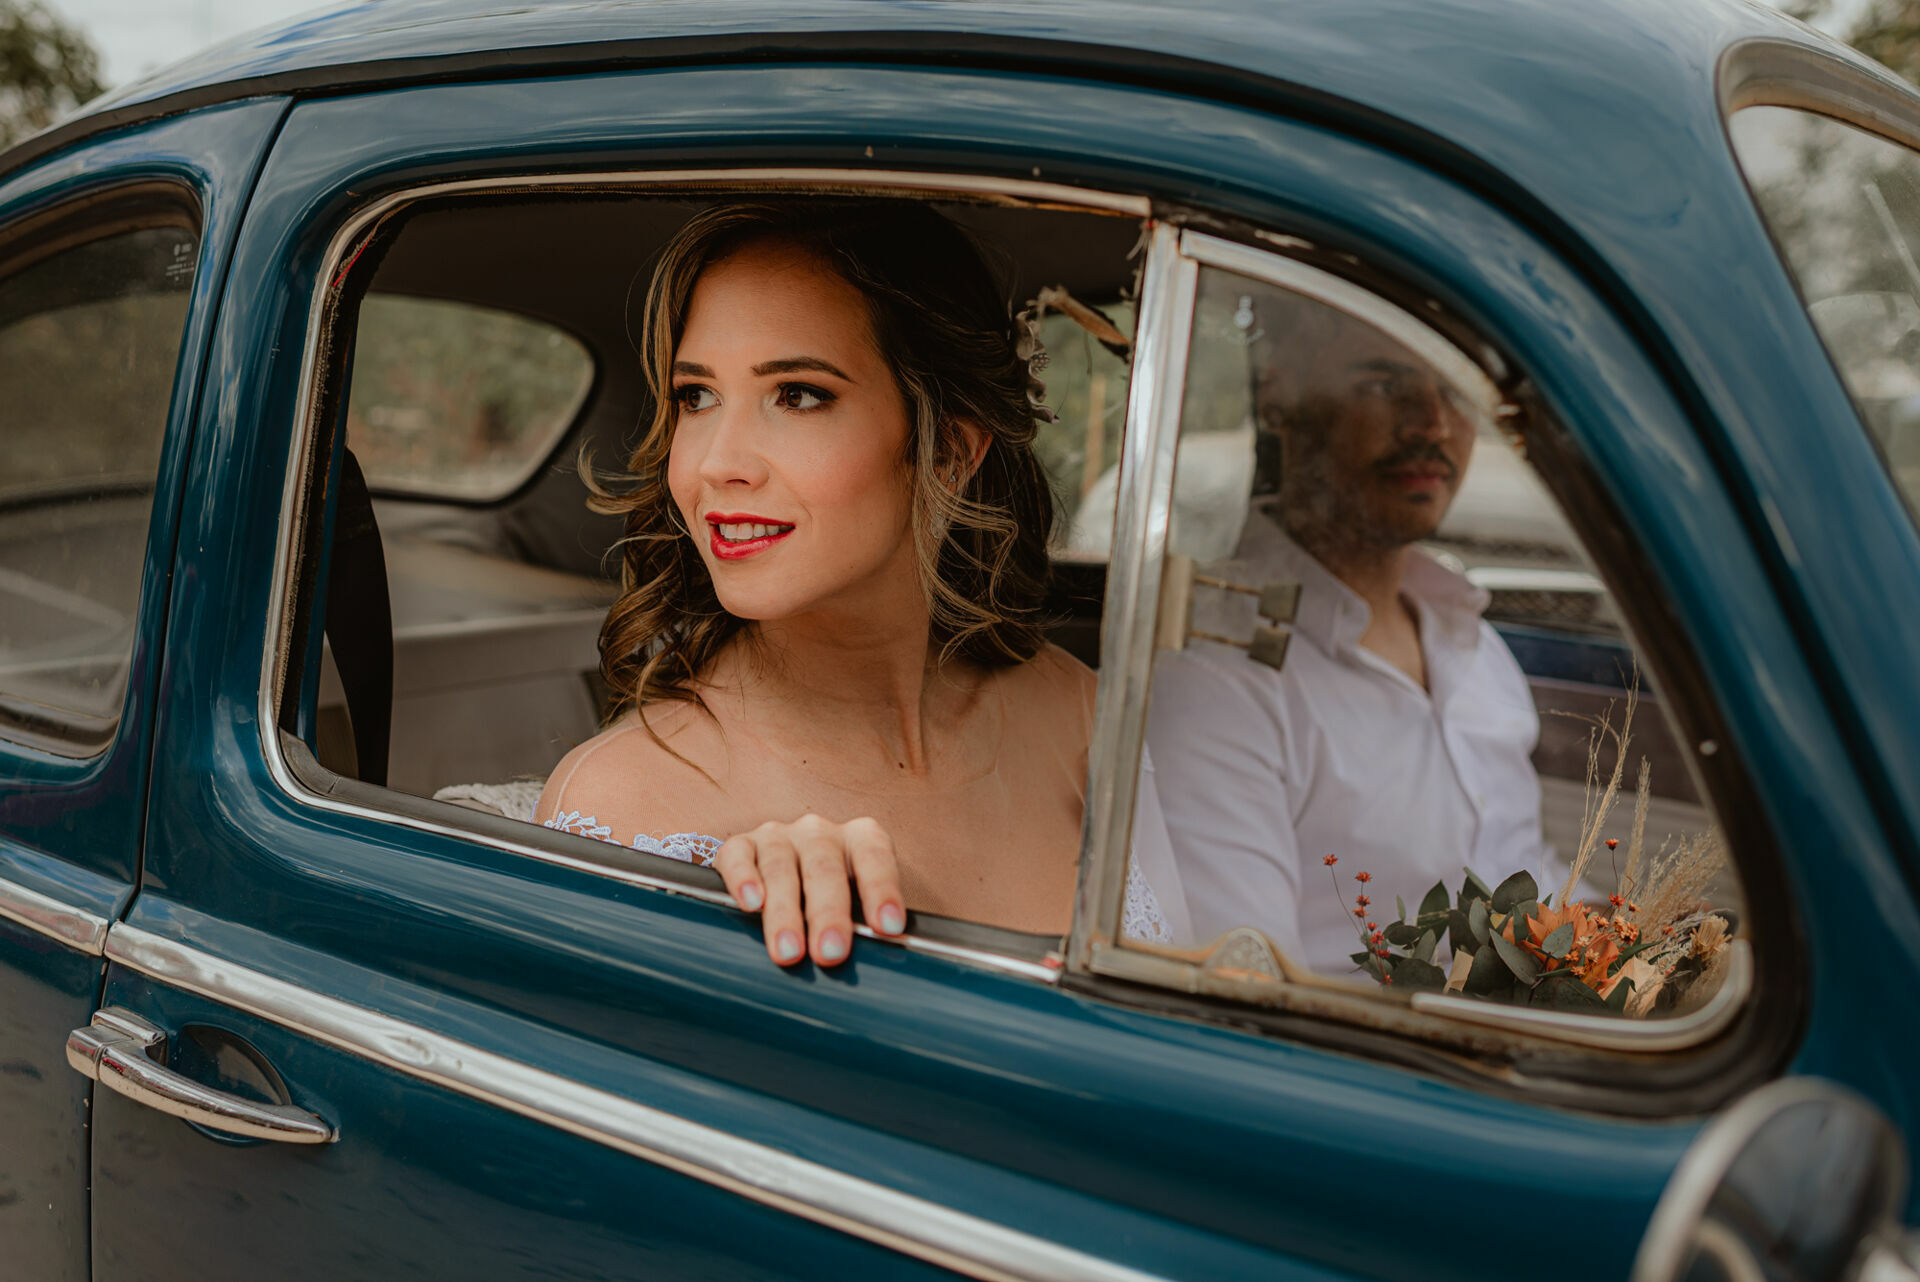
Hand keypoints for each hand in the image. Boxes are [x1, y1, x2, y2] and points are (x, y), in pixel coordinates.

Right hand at [713, 814, 906, 966]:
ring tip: (789, 952)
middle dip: (829, 914)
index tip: (888, 927)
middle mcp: (819, 833)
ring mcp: (778, 836)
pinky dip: (743, 879)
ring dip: (785, 913)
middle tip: (831, 954)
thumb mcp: (854, 905)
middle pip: (824, 869)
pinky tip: (750, 904)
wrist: (778, 876)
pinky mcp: (741, 844)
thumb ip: (866, 927)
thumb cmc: (828, 899)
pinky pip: (738, 856)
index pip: (874, 857)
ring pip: (780, 869)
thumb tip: (879, 969)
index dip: (882, 890)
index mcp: (858, 839)